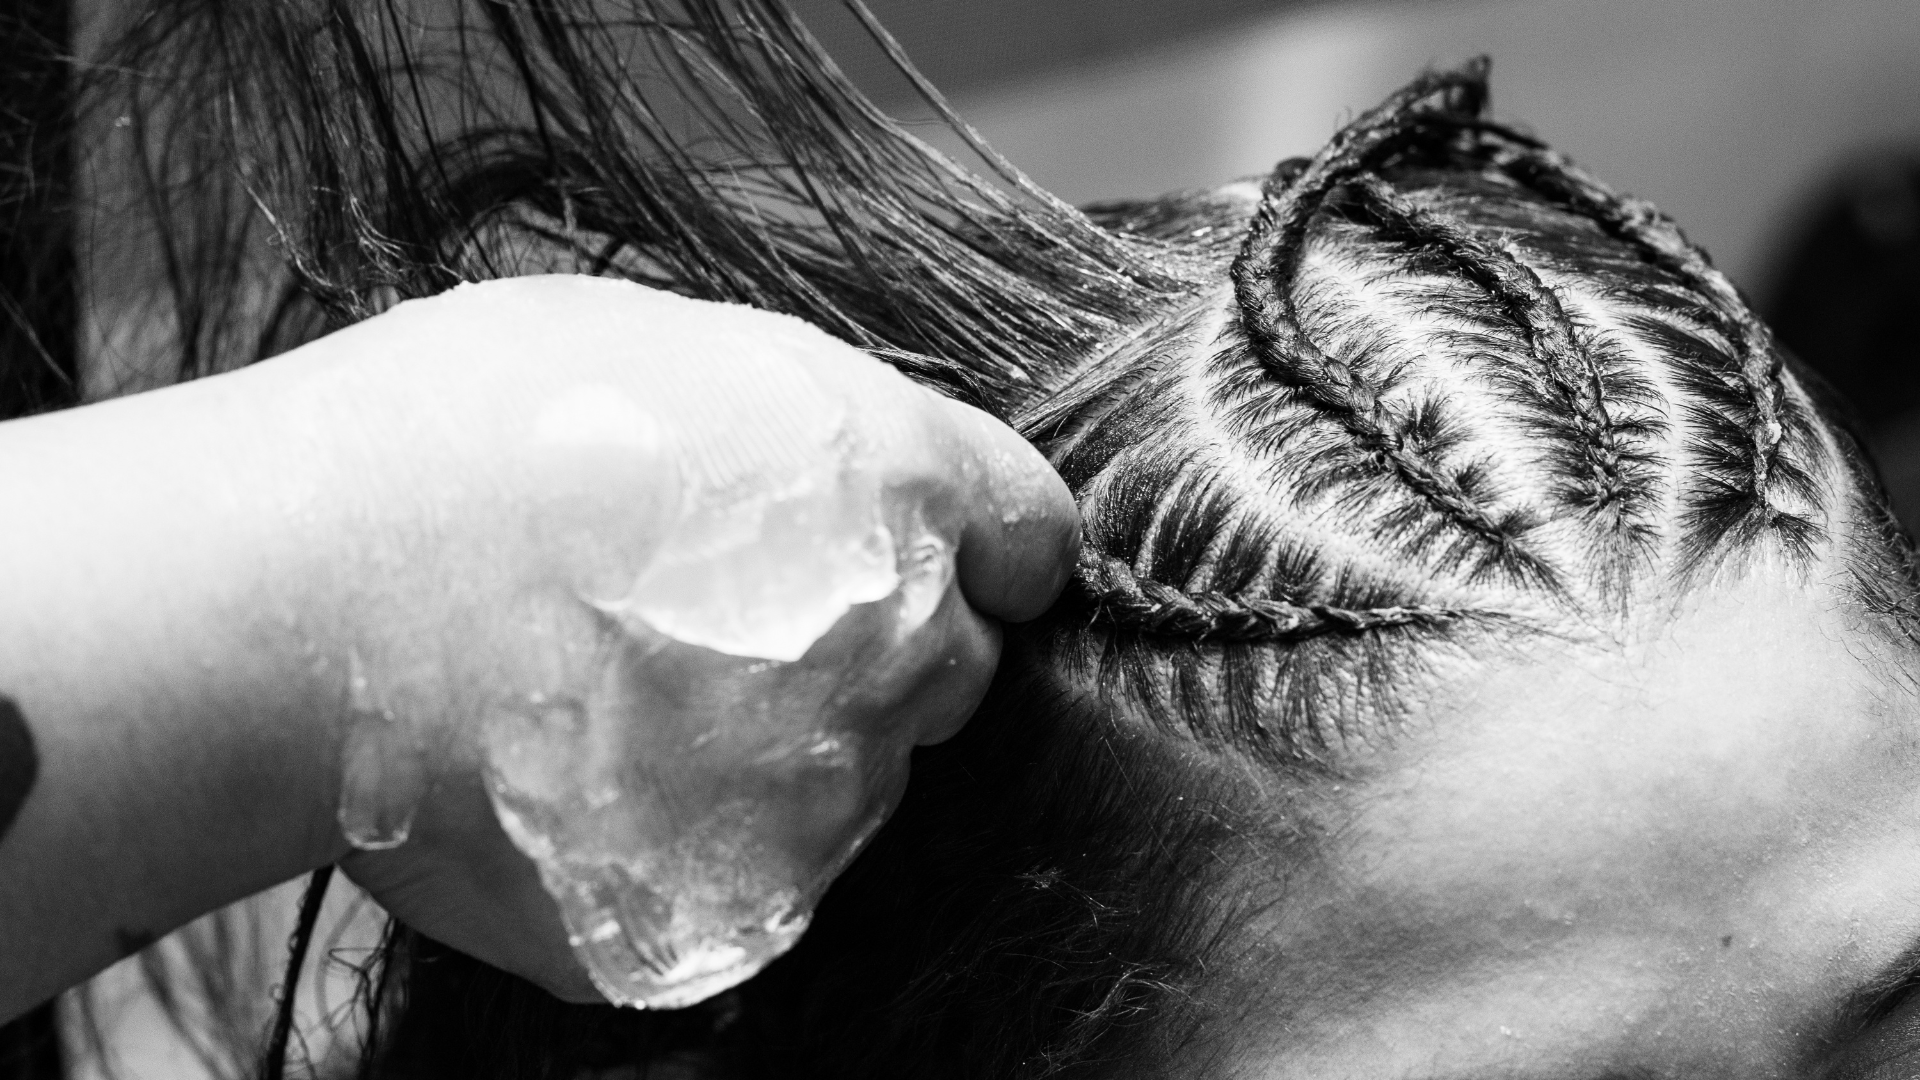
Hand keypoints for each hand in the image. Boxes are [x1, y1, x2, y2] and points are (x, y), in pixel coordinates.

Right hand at [263, 277, 1076, 1003]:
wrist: (301, 603)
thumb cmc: (454, 436)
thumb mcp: (652, 344)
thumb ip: (790, 417)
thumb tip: (822, 465)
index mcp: (893, 481)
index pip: (1030, 529)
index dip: (990, 542)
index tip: (956, 555)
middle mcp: (894, 646)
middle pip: (951, 665)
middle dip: (880, 645)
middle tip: (730, 620)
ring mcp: (818, 797)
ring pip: (852, 777)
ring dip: (780, 744)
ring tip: (620, 697)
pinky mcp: (732, 911)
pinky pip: (751, 872)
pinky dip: (694, 835)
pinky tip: (585, 778)